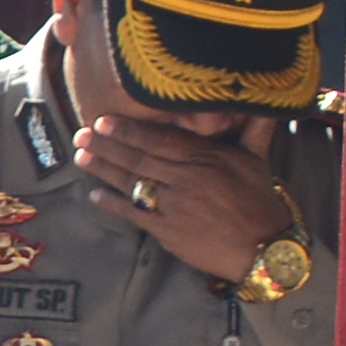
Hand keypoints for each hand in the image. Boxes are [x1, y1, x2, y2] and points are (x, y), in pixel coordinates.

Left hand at [70, 107, 293, 288]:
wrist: (263, 248)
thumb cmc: (260, 202)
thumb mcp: (258, 159)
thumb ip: (253, 126)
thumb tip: (260, 98)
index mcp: (206, 158)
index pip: (161, 139)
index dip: (130, 130)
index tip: (104, 120)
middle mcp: (187, 179)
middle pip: (140, 158)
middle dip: (106, 146)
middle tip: (81, 134)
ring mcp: (175, 206)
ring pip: (133, 183)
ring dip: (103, 170)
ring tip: (81, 157)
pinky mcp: (168, 231)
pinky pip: (134, 214)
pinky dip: (113, 204)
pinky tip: (94, 195)